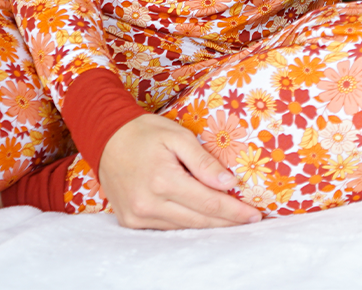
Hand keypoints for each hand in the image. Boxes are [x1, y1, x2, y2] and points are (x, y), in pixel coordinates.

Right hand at [97, 113, 261, 229]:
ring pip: (183, 227)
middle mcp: (149, 204)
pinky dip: (187, 223)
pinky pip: (166, 228)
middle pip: (199, 220)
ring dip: (209, 224)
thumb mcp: (178, 137)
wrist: (106, 138)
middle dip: (228, 221)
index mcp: (163, 180)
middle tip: (252, 220)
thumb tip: (229, 183)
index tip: (255, 215)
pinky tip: (204, 218)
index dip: (234, 211)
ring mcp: (137, 216)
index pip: (208, 202)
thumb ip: (203, 161)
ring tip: (233, 220)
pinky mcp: (130, 221)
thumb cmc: (145, 132)